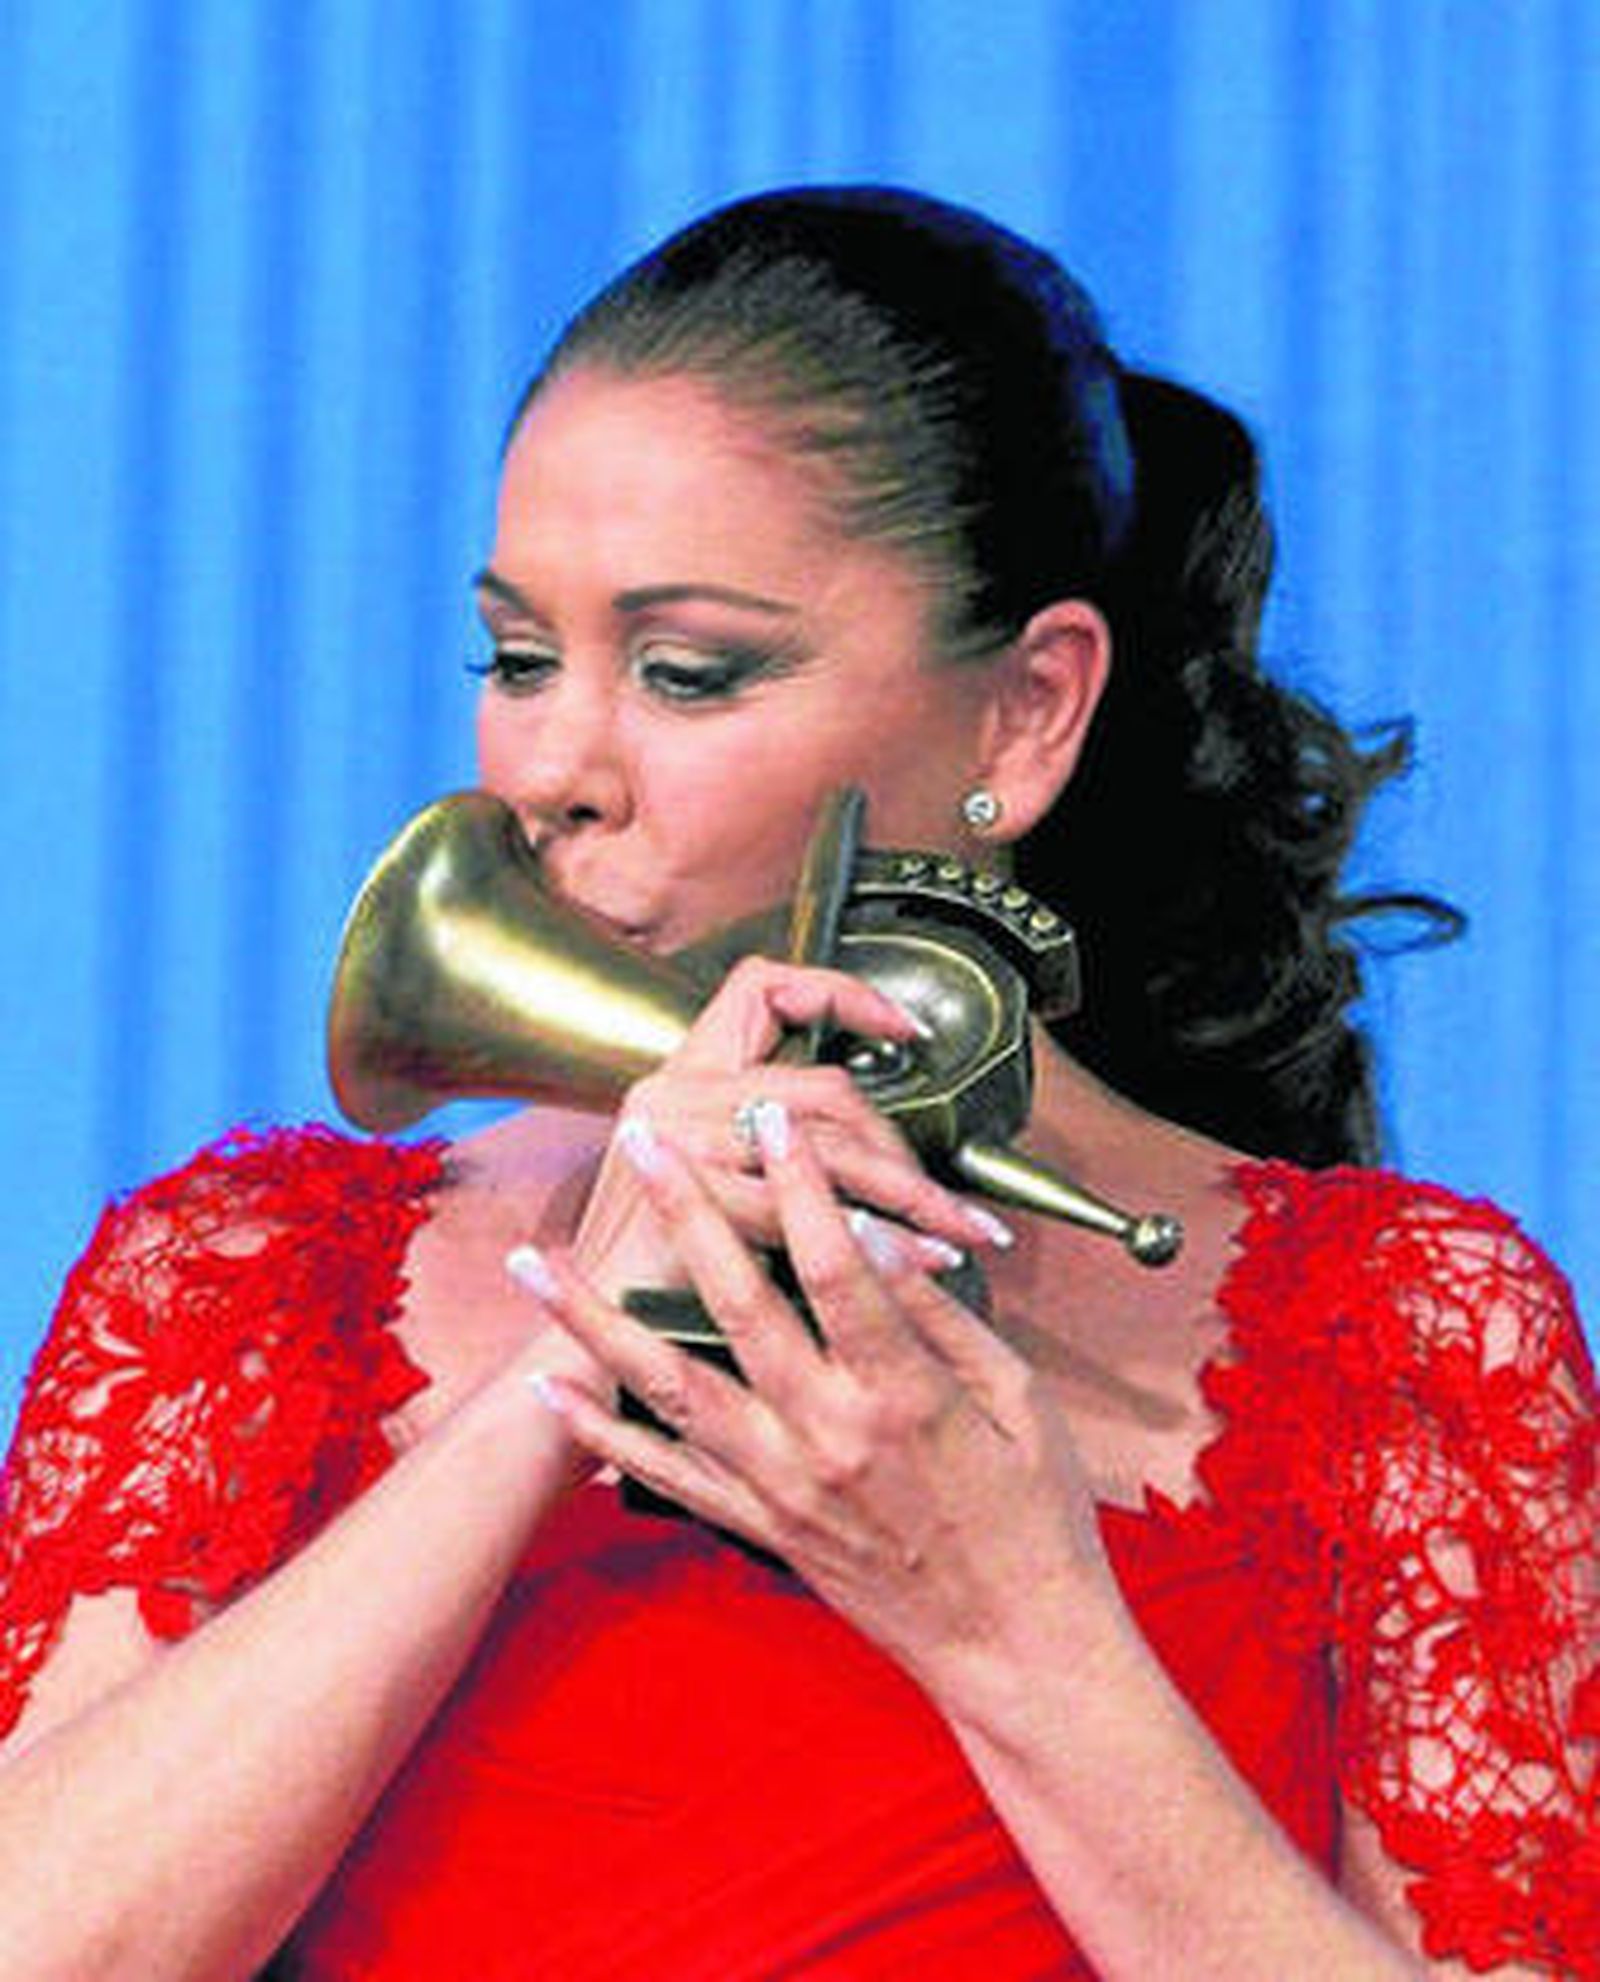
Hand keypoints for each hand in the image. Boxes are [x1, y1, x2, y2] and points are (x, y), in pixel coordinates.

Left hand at [519, 1102, 1128, 1717]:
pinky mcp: (760, 1527)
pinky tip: (551, 1390)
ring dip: (597, 1320)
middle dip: (686, 1214)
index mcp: (902, 1394)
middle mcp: (827, 1435)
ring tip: (539, 1265)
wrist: (1013, 1648)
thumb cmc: (1032, 1514)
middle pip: (737, 1306)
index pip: (835, 1266)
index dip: (800, 1184)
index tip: (770, 1120)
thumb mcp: (1016, 1397)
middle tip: (644, 1144)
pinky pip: (665, 1474)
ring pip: (671, 1387)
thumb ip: (936, 1316)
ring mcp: (781, 1486)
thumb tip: (877, 1234)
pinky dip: (602, 1433)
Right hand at [571, 955, 1011, 1300]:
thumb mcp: (703, 1192)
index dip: (841, 994)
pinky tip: (920, 1259)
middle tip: (953, 1199)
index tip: (905, 1030)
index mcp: (679, 1078)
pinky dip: (881, 1238)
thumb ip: (769, 1153)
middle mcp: (674, 1095)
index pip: (763, 989)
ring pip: (824, 1145)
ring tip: (958, 1230)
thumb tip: (875, 1154)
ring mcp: (679, 1139)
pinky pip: (811, 1210)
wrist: (584, 1343)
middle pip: (819, 1089)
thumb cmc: (654, 1279)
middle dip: (900, 1147)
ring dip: (907, 1191)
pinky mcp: (694, 1196)